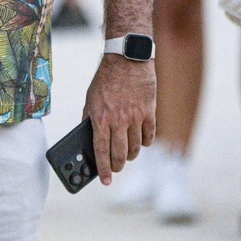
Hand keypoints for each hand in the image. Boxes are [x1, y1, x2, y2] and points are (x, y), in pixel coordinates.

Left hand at [83, 54, 155, 184]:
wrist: (127, 60)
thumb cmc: (106, 79)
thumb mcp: (91, 99)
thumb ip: (91, 120)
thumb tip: (91, 140)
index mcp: (100, 117)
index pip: (101, 151)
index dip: (103, 169)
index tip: (105, 180)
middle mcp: (118, 120)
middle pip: (120, 153)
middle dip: (117, 165)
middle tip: (116, 168)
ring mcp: (135, 117)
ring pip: (136, 148)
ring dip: (131, 156)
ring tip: (128, 155)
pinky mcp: (149, 112)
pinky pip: (149, 136)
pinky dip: (145, 143)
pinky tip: (141, 142)